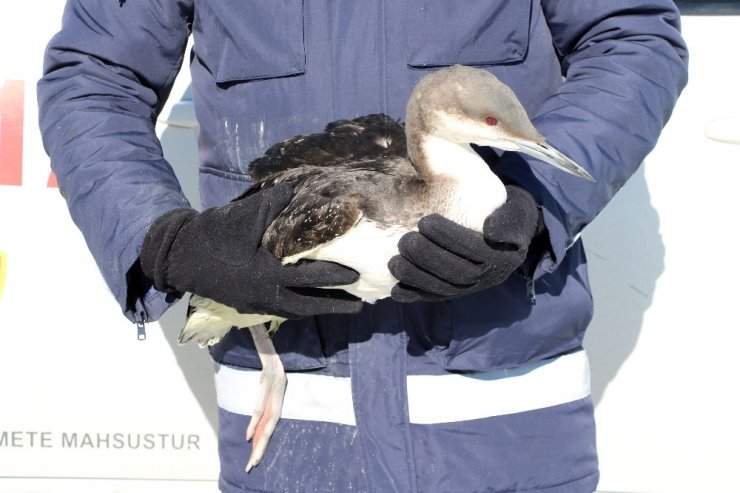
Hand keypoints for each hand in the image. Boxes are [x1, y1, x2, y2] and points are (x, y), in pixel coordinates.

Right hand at [140, 183, 361, 317]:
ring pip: (294, 312)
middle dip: (334, 304)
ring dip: (317, 310)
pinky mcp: (246, 305)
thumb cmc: (213, 233)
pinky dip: (297, 308)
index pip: (310, 278)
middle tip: (358, 304)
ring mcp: (255, 304)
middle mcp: (265, 294)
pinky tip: (307, 302)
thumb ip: (274, 203)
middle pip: (308, 305)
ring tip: (339, 307)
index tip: (356, 275)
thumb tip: (298, 191)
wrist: (178, 255)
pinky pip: (279, 310)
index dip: (335, 276)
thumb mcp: (244, 214)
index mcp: (267, 273)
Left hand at [389, 185, 541, 301]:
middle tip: (405, 240)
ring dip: (415, 278)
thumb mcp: (517, 212)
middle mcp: (485, 278)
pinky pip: (433, 298)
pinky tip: (395, 290)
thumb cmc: (506, 215)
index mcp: (502, 258)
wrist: (507, 232)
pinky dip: (413, 296)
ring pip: (441, 289)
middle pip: (455, 274)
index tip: (425, 222)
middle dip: (426, 258)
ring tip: (394, 262)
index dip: (448, 238)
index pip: (475, 252)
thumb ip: (509, 220)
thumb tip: (490, 231)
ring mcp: (467, 288)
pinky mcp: (452, 293)